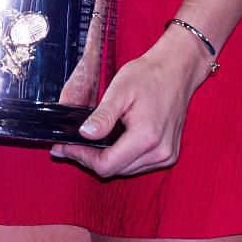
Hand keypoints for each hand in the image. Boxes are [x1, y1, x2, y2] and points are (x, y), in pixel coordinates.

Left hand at [49, 31, 212, 177]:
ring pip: (126, 170)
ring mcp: (167, 155)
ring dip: (106, 160)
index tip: (64, 146)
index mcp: (146, 137)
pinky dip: (122, 158)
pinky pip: (139, 165)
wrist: (176, 70)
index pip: (106, 165)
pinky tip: (110, 143)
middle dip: (89, 159)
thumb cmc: (148, 75)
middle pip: (115, 170)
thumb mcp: (120, 90)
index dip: (82, 157)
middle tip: (69, 144)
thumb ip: (103, 115)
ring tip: (86, 144)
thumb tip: (85, 135)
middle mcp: (160, 152)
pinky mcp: (169, 154)